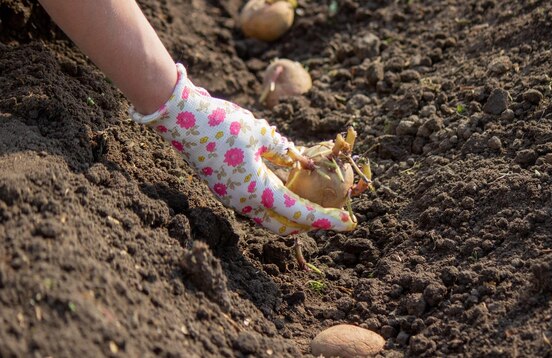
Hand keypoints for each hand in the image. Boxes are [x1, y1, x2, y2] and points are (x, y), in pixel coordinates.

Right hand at [130, 64, 356, 234]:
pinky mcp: (227, 187)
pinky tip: (290, 182)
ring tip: (315, 198)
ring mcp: (233, 196)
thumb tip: (302, 161)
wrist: (180, 118)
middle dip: (308, 224)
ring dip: (292, 211)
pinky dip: (277, 198)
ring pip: (269, 215)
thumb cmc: (221, 123)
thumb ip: (284, 150)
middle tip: (332, 214)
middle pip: (283, 225)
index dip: (327, 218)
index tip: (350, 221)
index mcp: (255, 191)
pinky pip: (258, 200)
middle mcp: (243, 201)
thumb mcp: (260, 132)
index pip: (299, 212)